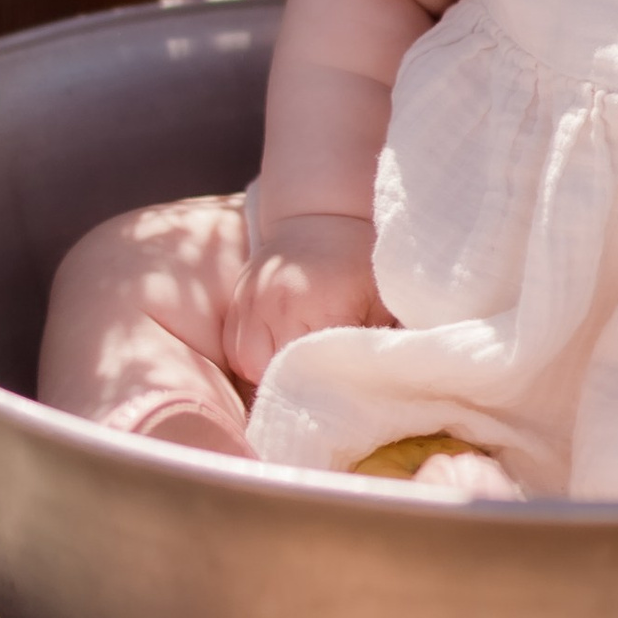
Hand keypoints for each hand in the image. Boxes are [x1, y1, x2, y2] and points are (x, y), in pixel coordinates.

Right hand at [223, 213, 383, 388]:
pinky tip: (274, 357)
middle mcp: (276, 305)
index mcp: (317, 305)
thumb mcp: (381, 300)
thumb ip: (377, 343)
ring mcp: (250, 301)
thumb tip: (384, 384)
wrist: (320, 215)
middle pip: (272, 373)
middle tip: (316, 393)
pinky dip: (252, 360)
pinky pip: (233, 348)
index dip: (324, 391)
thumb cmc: (358, 261)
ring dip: (268, 375)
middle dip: (294, 388)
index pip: (312, 369)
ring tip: (294, 374)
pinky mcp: (237, 300)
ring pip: (247, 364)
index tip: (339, 401)